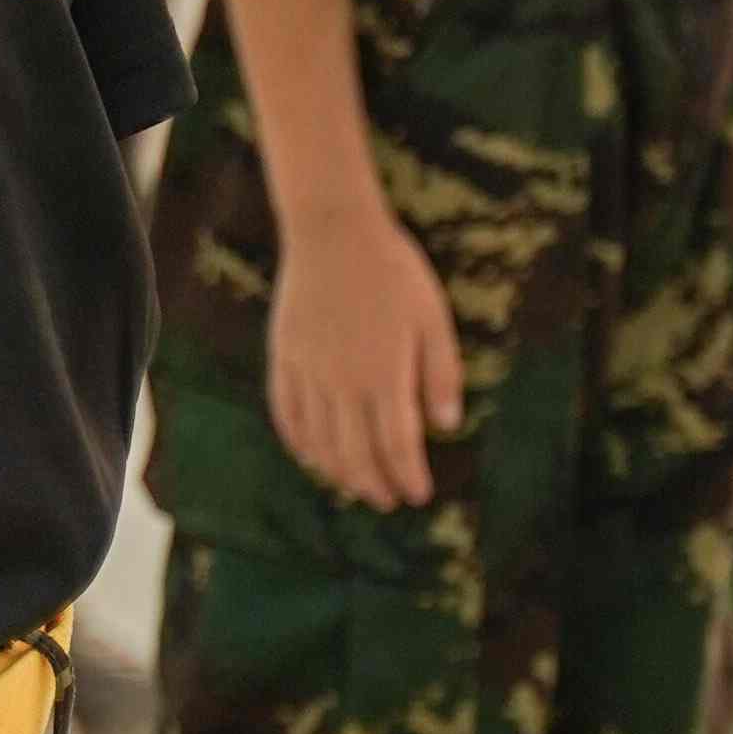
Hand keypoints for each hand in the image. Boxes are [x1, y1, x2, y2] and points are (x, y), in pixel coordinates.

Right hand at [268, 194, 463, 507]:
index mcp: (384, 374)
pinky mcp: (284, 359)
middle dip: (374, 484)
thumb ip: (441, 374)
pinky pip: (287, 415)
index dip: (407, 475)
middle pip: (355, 453)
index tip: (418, 494)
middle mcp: (342, 382)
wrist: (332, 232)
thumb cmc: (392, 272)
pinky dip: (299, 444)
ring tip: (355, 487)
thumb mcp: (432, 319)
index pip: (396, 444)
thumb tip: (447, 425)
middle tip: (388, 500)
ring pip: (319, 442)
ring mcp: (308, 372)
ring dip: (337, 473)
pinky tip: (311, 457)